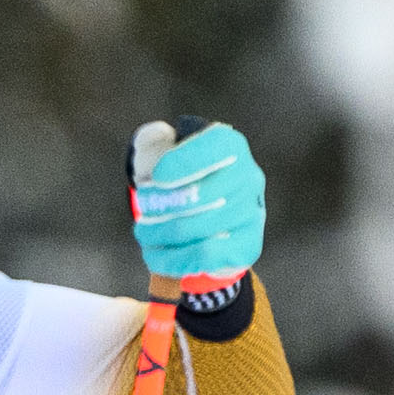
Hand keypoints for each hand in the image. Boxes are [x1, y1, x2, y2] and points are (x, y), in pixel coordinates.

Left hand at [131, 119, 264, 292]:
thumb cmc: (173, 187)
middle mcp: (248, 177)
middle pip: (200, 194)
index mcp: (229, 148)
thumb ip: (153, 144)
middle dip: (161, 207)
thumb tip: (157, 136)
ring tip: (145, 233)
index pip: (218, 147)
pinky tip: (155, 254)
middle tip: (142, 213)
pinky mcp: (247, 245)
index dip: (185, 162)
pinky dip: (173, 258)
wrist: (193, 233)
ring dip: (159, 234)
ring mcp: (251, 212)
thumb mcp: (157, 158)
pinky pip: (207, 254)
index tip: (157, 176)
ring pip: (197, 227)